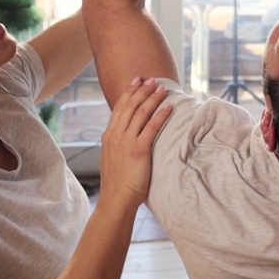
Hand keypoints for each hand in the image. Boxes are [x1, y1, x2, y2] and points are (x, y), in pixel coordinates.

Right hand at [97, 77, 171, 208]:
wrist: (116, 199)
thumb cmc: (118, 182)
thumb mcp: (112, 157)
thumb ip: (118, 142)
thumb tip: (125, 133)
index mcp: (109, 136)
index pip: (119, 108)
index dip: (129, 92)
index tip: (136, 81)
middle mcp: (116, 135)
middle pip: (130, 106)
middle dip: (142, 90)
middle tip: (152, 79)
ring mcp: (126, 142)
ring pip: (141, 114)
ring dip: (153, 99)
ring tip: (162, 88)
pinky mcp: (138, 150)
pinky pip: (151, 128)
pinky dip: (161, 115)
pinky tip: (169, 107)